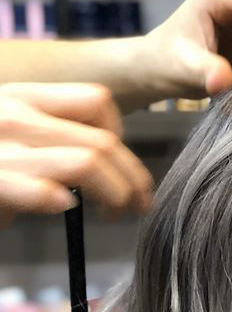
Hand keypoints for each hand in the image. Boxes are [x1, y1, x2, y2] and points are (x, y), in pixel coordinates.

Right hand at [0, 83, 152, 227]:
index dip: (123, 138)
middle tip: (138, 205)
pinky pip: (43, 189)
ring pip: (87, 163)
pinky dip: (62, 201)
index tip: (124, 169)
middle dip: (133, 179)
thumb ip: (51, 138)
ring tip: (114, 214)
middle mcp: (12, 113)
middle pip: (102, 141)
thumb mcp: (13, 137)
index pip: (97, 101)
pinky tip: (64, 208)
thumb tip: (107, 164)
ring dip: (114, 194)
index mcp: (21, 98)